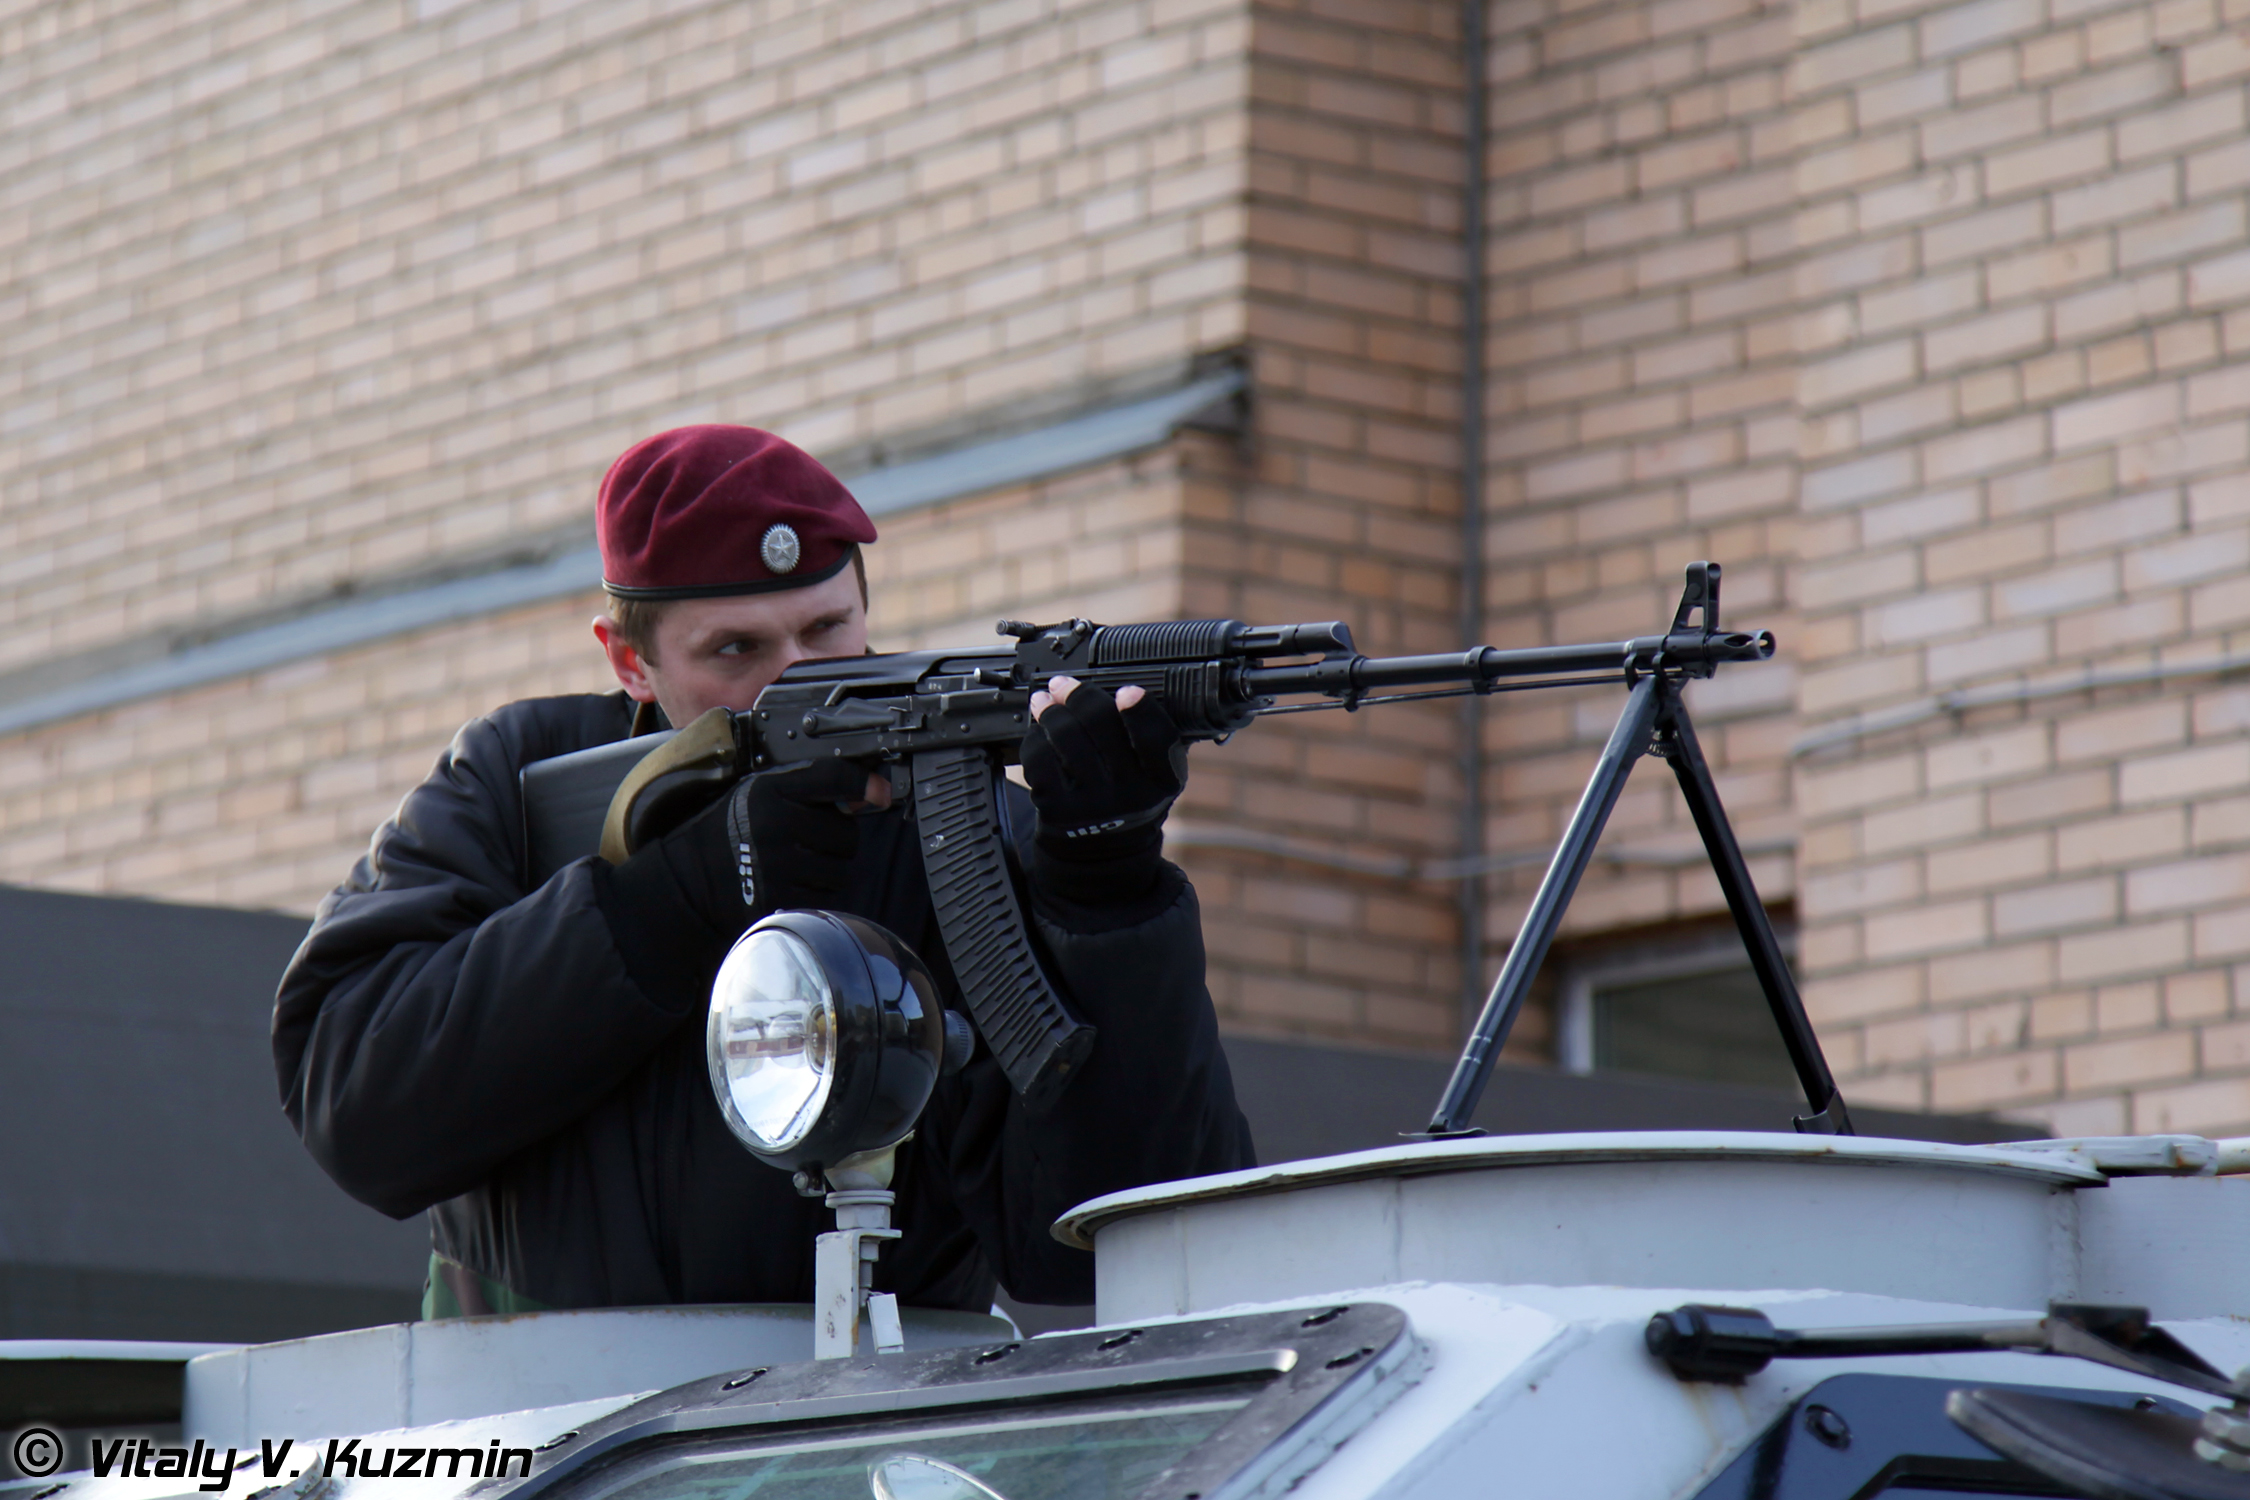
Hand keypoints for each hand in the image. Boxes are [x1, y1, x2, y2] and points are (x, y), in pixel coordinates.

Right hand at [632, 757, 866, 939]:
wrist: (684, 881)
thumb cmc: (726, 834)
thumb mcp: (755, 795)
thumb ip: (805, 790)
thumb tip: (869, 796)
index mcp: (767, 790)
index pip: (831, 776)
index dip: (863, 783)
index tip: (880, 793)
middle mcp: (775, 823)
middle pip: (846, 831)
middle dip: (838, 838)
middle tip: (812, 840)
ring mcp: (778, 864)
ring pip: (841, 868)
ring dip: (830, 869)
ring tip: (799, 864)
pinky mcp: (779, 898)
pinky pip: (826, 896)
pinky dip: (817, 892)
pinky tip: (792, 884)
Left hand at [1020, 676, 1184, 911]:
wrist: (1102, 851)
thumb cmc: (1129, 796)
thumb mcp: (1156, 773)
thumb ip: (1151, 736)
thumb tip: (1123, 688)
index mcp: (1163, 781)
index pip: (1157, 738)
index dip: (1141, 710)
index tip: (1126, 691)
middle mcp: (1130, 795)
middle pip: (1102, 725)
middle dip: (1079, 696)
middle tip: (1064, 685)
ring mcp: (1092, 804)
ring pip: (1065, 736)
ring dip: (1051, 711)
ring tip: (1044, 701)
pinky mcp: (1057, 809)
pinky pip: (1038, 758)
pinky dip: (1035, 737)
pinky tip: (1038, 730)